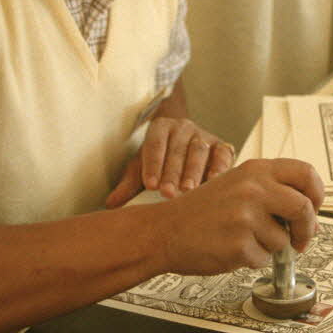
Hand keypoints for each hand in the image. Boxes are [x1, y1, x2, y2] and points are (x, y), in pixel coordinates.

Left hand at [106, 117, 234, 206]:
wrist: (187, 153)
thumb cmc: (160, 164)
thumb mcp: (143, 170)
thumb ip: (129, 186)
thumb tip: (110, 204)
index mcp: (160, 128)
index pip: (155, 143)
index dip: (152, 163)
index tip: (150, 185)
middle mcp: (183, 127)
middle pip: (177, 149)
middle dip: (172, 172)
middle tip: (168, 193)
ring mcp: (204, 135)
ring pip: (198, 151)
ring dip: (193, 171)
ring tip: (188, 190)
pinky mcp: (222, 145)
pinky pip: (222, 154)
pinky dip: (219, 168)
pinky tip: (214, 182)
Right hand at [154, 158, 324, 275]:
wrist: (164, 230)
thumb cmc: (201, 210)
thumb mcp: (237, 185)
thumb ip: (273, 194)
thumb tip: (311, 220)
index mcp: (255, 170)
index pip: (305, 173)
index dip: (317, 193)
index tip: (314, 207)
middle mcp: (253, 189)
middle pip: (304, 208)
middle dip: (308, 229)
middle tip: (302, 240)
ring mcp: (246, 216)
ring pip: (284, 240)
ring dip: (271, 247)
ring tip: (244, 239)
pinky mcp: (239, 244)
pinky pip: (264, 258)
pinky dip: (253, 259)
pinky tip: (232, 248)